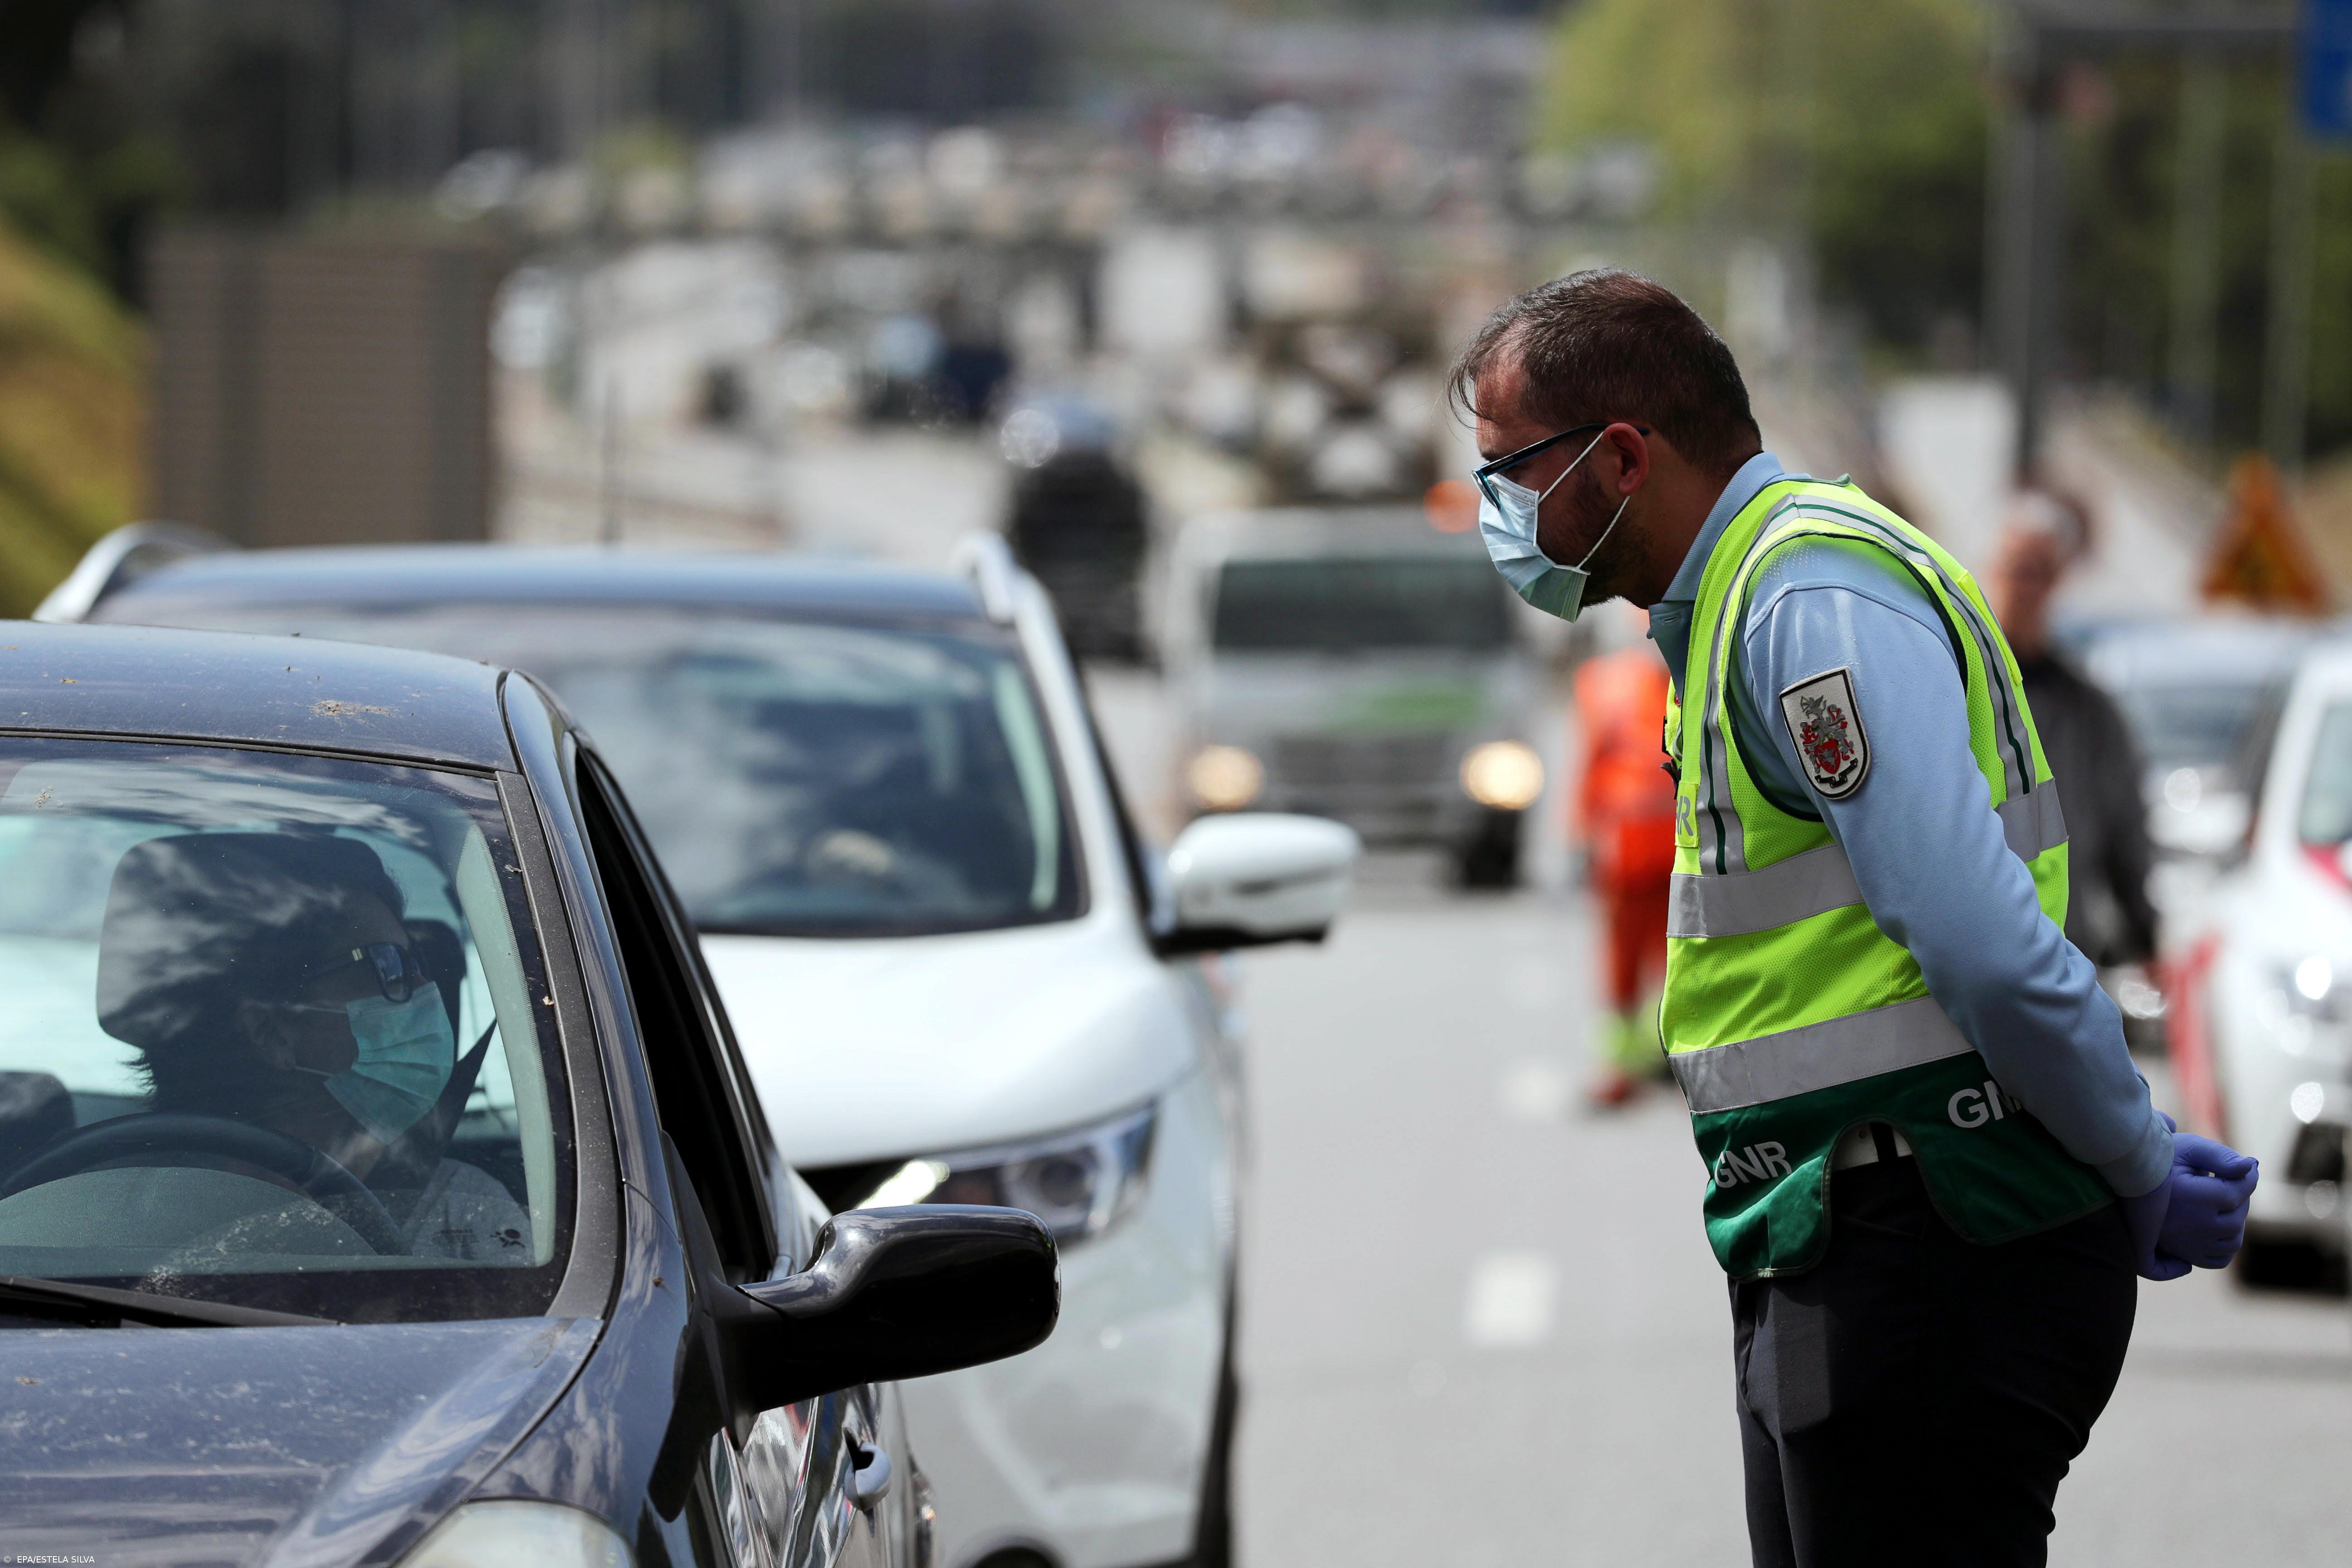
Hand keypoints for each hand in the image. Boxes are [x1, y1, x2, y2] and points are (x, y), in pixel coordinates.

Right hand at [2119, 1133, 2258, 1281]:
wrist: (2124, 1177)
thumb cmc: (2157, 1158)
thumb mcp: (2188, 1148)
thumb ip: (2220, 1156)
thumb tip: (2251, 1167)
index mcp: (2195, 1198)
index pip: (2238, 1192)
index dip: (2249, 1178)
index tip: (2250, 1167)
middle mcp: (2193, 1226)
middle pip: (2237, 1217)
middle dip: (2241, 1198)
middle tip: (2233, 1181)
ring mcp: (2188, 1244)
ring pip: (2232, 1241)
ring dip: (2236, 1222)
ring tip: (2225, 1203)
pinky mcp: (2183, 1253)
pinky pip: (2219, 1260)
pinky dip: (2226, 1247)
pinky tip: (2218, 1227)